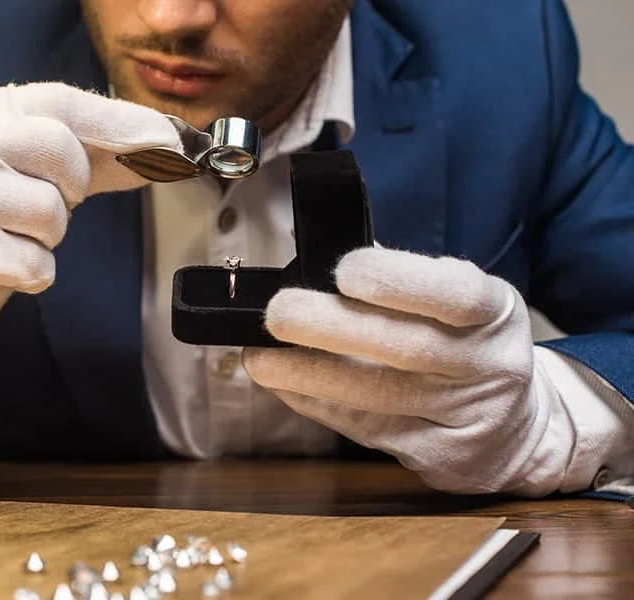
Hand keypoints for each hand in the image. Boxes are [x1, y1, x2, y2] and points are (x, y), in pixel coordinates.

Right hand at [0, 82, 180, 359]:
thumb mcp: (39, 172)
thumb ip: (100, 156)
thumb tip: (170, 150)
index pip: (63, 104)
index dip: (122, 124)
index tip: (171, 143)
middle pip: (62, 153)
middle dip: (72, 188)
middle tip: (46, 202)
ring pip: (50, 214)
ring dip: (48, 238)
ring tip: (11, 236)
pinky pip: (34, 265)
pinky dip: (32, 274)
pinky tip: (0, 266)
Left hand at [244, 247, 576, 495]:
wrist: (519, 431)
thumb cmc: (471, 349)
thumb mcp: (464, 305)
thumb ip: (410, 286)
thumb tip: (324, 270)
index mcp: (494, 312)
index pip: (454, 294)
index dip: (398, 281)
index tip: (344, 270)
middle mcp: (489, 365)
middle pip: (407, 348)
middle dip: (332, 328)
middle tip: (278, 314)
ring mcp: (466, 418)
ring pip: (378, 396)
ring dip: (308, 375)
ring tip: (260, 359)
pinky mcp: (440, 457)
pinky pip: (366, 429)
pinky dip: (318, 405)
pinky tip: (286, 387)